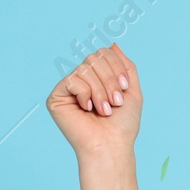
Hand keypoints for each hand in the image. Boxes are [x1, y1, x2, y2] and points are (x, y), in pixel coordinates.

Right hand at [48, 43, 141, 157]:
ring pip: (85, 68)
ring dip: (100, 91)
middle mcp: (82, 80)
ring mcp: (68, 88)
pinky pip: (72, 80)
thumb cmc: (122, 124)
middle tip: (115, 102)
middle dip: (110, 80)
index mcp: (98, 78)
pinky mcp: (56, 96)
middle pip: (94, 57)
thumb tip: (112, 44)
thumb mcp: (132, 91)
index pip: (104, 53)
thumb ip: (125, 66)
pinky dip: (85, 94)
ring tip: (104, 110)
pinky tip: (86, 109)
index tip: (124, 89)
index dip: (116, 67)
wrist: (111, 145)